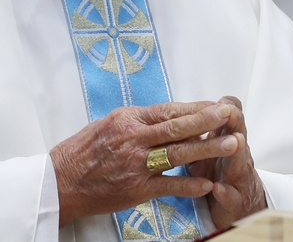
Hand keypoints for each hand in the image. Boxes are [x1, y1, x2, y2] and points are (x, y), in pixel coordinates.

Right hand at [50, 101, 240, 227]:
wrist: (61, 180)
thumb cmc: (84, 151)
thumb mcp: (109, 124)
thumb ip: (138, 121)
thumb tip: (168, 116)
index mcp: (128, 119)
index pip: (169, 110)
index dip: (196, 108)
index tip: (217, 105)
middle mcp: (134, 139)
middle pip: (178, 127)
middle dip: (208, 121)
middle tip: (231, 115)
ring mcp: (136, 164)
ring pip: (178, 153)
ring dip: (207, 149)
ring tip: (231, 144)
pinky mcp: (136, 188)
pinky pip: (168, 185)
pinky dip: (188, 185)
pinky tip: (207, 183)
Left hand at [189, 96, 266, 229]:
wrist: (240, 206)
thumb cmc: (220, 173)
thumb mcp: (208, 149)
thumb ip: (200, 130)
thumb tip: (186, 106)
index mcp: (228, 142)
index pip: (231, 121)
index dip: (228, 109)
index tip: (223, 99)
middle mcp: (237, 157)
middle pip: (237, 137)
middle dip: (235, 124)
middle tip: (231, 112)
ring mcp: (237, 180)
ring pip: (239, 165)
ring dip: (237, 153)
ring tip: (235, 142)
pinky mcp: (235, 203)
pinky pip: (231, 198)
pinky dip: (225, 193)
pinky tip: (218, 188)